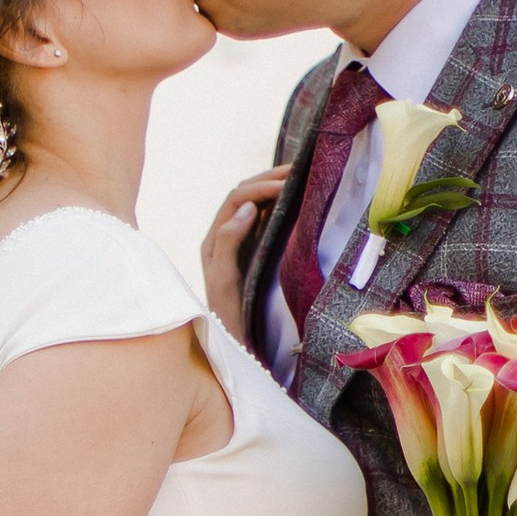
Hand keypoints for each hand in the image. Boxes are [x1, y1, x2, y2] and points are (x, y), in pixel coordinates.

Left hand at [201, 166, 289, 332]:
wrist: (238, 345)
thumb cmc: (229, 317)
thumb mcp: (224, 281)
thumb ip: (228, 243)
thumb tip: (249, 207)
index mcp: (215, 240)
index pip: (237, 200)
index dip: (261, 187)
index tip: (287, 186)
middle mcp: (225, 237)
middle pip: (246, 195)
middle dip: (270, 178)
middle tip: (300, 170)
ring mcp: (241, 244)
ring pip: (257, 204)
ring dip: (276, 187)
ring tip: (301, 177)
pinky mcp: (256, 252)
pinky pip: (267, 220)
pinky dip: (281, 205)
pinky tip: (298, 200)